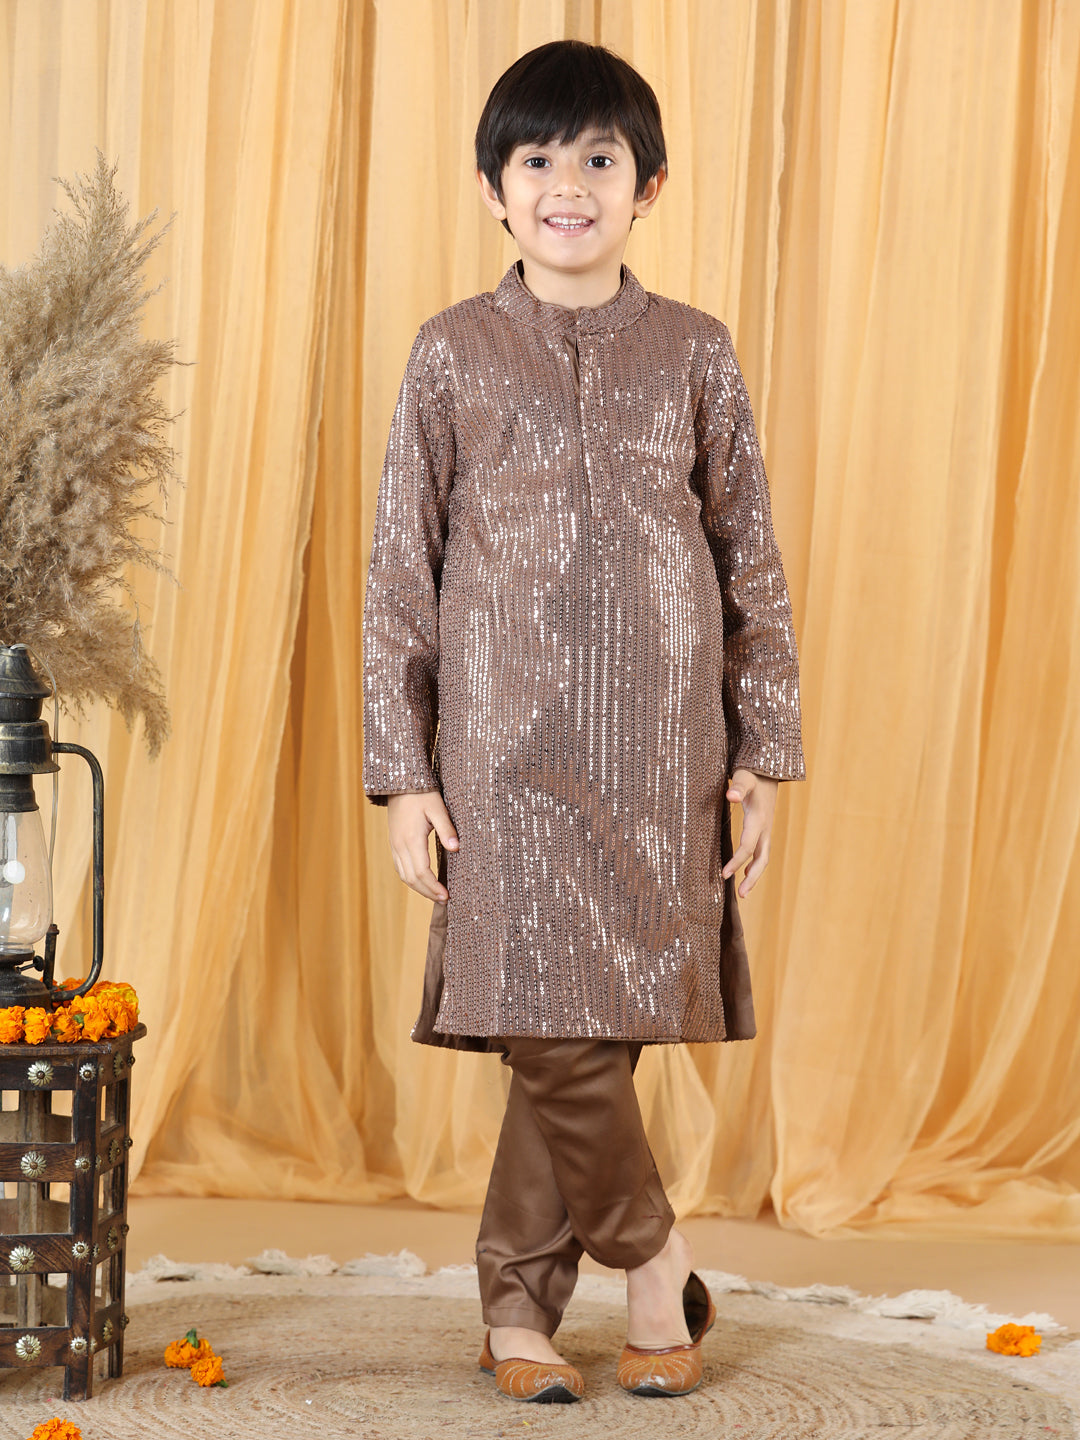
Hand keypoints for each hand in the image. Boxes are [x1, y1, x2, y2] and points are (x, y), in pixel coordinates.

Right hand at [386, 791, 458, 901]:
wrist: (399, 783)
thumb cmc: (422, 794)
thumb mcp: (438, 808)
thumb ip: (447, 829)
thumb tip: (456, 848)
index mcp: (411, 839)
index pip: (422, 872)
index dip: (434, 886)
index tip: (447, 895)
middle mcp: (399, 845)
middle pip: (412, 879)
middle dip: (428, 892)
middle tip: (445, 900)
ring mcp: (394, 845)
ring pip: (404, 876)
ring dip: (419, 888)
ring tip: (435, 895)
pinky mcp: (394, 843)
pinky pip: (400, 868)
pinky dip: (411, 879)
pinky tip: (423, 881)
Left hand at [722, 768, 777, 898]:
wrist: (769, 770)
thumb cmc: (752, 774)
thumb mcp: (744, 777)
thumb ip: (738, 787)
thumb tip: (731, 796)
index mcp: (759, 819)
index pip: (748, 846)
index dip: (737, 861)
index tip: (723, 874)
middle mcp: (765, 828)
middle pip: (761, 859)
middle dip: (751, 878)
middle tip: (740, 894)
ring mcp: (767, 830)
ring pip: (763, 858)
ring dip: (754, 876)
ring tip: (742, 893)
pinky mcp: (764, 830)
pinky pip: (761, 853)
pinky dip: (754, 865)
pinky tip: (744, 873)